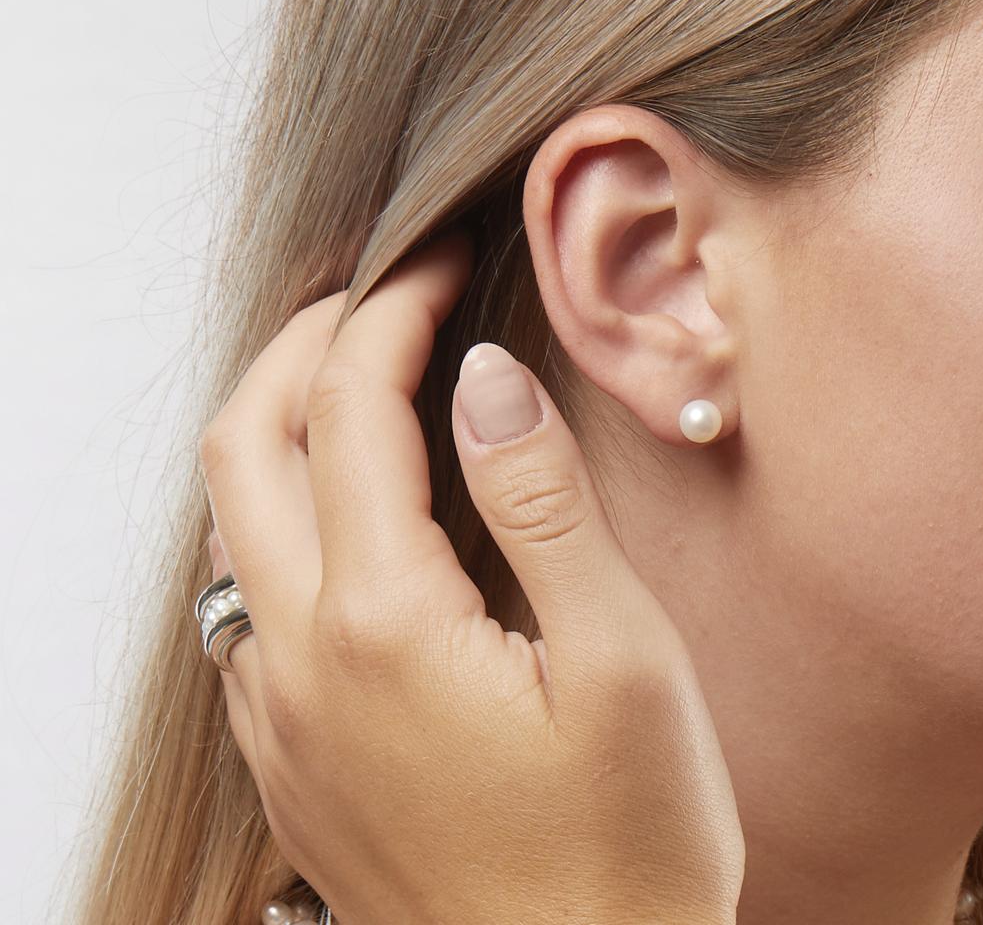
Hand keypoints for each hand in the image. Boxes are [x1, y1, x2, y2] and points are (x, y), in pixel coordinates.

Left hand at [200, 228, 745, 924]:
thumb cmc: (624, 852)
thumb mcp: (621, 661)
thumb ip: (540, 502)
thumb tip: (483, 378)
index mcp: (382, 617)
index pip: (352, 406)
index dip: (393, 311)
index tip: (436, 258)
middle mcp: (299, 657)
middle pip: (244, 444)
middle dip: (300, 345)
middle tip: (374, 298)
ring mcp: (280, 711)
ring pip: (229, 521)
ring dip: (277, 428)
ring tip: (354, 383)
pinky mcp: (291, 753)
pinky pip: (246, 598)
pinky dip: (280, 516)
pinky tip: (346, 517)